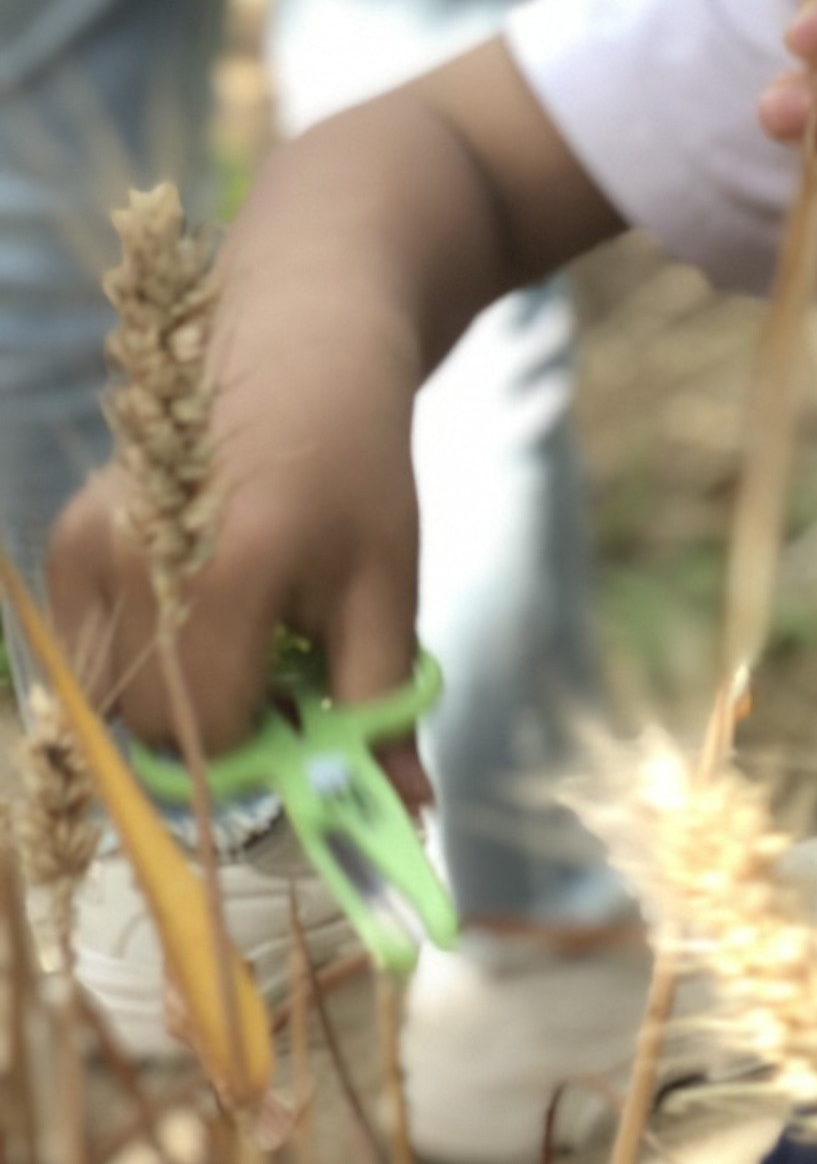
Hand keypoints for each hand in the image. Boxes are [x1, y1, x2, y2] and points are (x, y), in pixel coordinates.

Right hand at [42, 308, 431, 798]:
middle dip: (222, 732)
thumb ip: (381, 708)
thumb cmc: (358, 468)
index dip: (264, 756)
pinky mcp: (64, 540)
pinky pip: (90, 653)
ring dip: (181, 698)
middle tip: (288, 678)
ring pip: (114, 698)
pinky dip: (145, 660)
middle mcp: (133, 562)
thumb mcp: (387, 587)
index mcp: (223, 575)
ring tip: (250, 635)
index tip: (309, 726)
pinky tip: (202, 610)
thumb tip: (405, 816)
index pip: (209, 736)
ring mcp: (85, 548)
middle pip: (153, 728)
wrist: (300, 348)